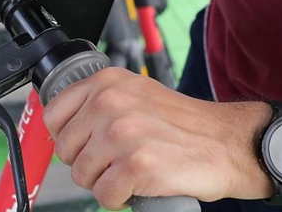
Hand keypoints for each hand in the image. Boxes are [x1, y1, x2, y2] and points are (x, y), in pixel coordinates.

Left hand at [43, 68, 272, 209]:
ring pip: (82, 176)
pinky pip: (104, 196)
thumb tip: (64, 128)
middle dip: (88, 163)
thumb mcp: (138, 94)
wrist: (227, 144)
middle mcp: (111, 102)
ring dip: (105, 181)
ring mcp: (122, 133)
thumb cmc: (184, 125)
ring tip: (132, 170)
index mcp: (108, 82)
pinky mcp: (136, 165)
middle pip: (66, 150)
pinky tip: (140, 184)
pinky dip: (120, 198)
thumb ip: (100, 103)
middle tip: (117, 160)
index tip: (85, 144)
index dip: (68, 137)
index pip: (54, 114)